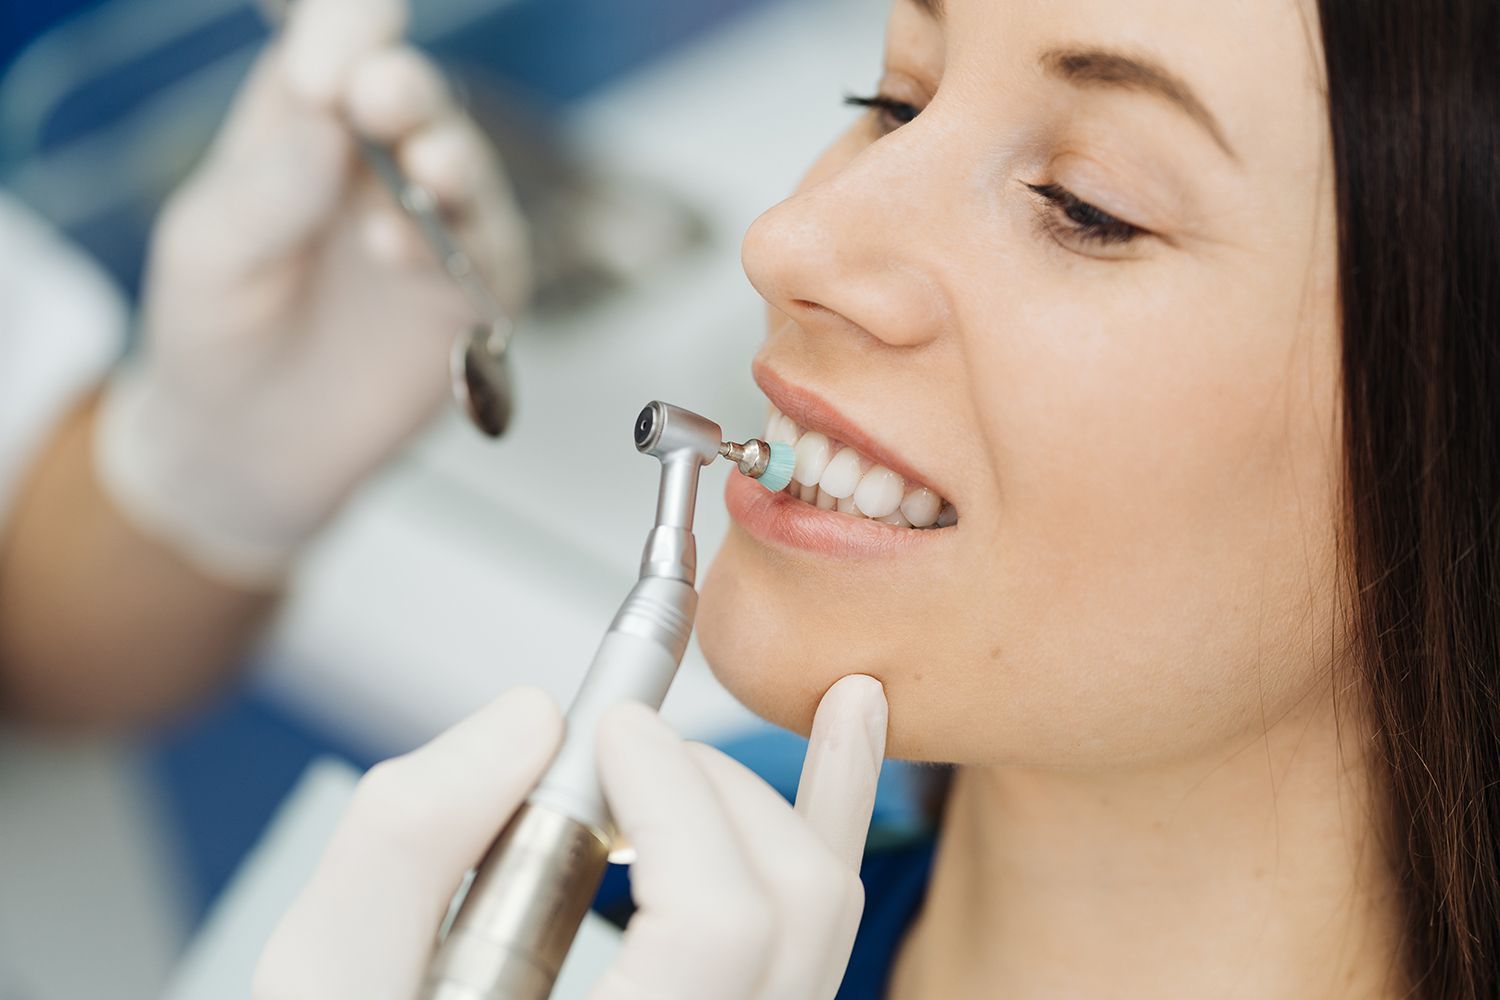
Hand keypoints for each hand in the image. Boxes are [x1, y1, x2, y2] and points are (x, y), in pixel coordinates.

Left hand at [96, 0, 528, 586]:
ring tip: (425, 171)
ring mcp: (435, 228)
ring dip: (450, 161)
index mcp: (304, 123)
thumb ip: (263, 191)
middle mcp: (380, 163)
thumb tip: (327, 119)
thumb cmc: (215, 332)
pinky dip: (458, 249)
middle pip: (414, 97)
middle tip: (382, 94)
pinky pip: (488, 258)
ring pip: (467, 170)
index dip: (346, 33)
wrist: (249, 449)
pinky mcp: (472, 295)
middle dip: (406, 90)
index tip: (328, 67)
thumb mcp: (206, 255)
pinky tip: (405, 253)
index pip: (336, 45)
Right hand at [253, 676, 886, 999]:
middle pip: (791, 907)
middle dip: (712, 786)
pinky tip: (850, 726)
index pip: (716, 927)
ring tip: (772, 718)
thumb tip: (530, 720)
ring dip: (773, 798)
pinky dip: (828, 821)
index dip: (677, 799)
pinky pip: (811, 937)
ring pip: (822, 920)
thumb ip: (408, 844)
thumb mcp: (329, 977)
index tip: (612, 727)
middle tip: (621, 742)